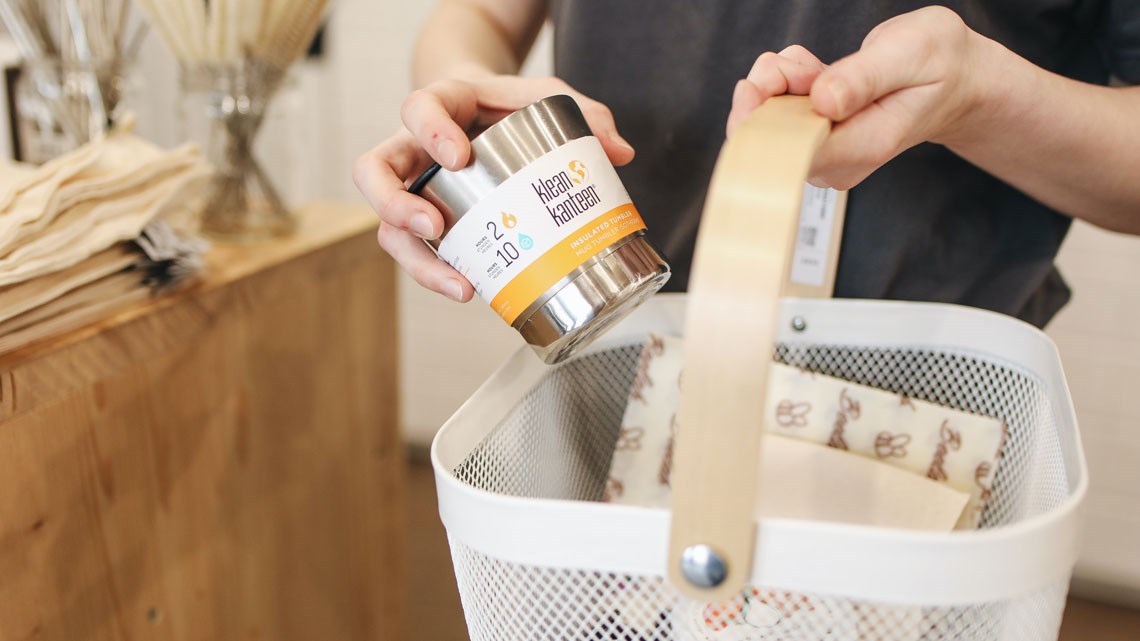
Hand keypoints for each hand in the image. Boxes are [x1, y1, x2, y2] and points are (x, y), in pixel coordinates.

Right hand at [354, 75, 634, 301]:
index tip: (458, 156)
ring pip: (388, 225)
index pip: (418, 108)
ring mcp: (415, 188)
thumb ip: (583, 113)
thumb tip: (620, 153)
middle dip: (396, 203)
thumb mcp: (546, 96)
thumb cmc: (509, 105)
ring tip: (457, 282)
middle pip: (374, 172)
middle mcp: (414, 148)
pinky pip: (415, 251)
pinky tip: (470, 289)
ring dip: (415, 259)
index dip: (430, 131)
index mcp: (441, 105)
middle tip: (433, 225)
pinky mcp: (426, 221)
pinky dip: (438, 273)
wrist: (486, 108)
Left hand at [726, 6, 987, 189]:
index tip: (758, 83)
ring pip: (771, 124)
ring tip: (811, 64)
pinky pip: (779, 115)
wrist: (955, 80)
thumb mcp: (912, 54)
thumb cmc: (939, 65)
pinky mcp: (816, 140)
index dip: (760, 120)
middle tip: (793, 63)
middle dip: (767, 94)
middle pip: (773, 141)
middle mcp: (840, 160)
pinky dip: (784, 85)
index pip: (792, 152)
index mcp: (864, 146)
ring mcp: (826, 153)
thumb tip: (823, 101)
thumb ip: (865, 77)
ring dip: (776, 85)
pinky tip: (810, 70)